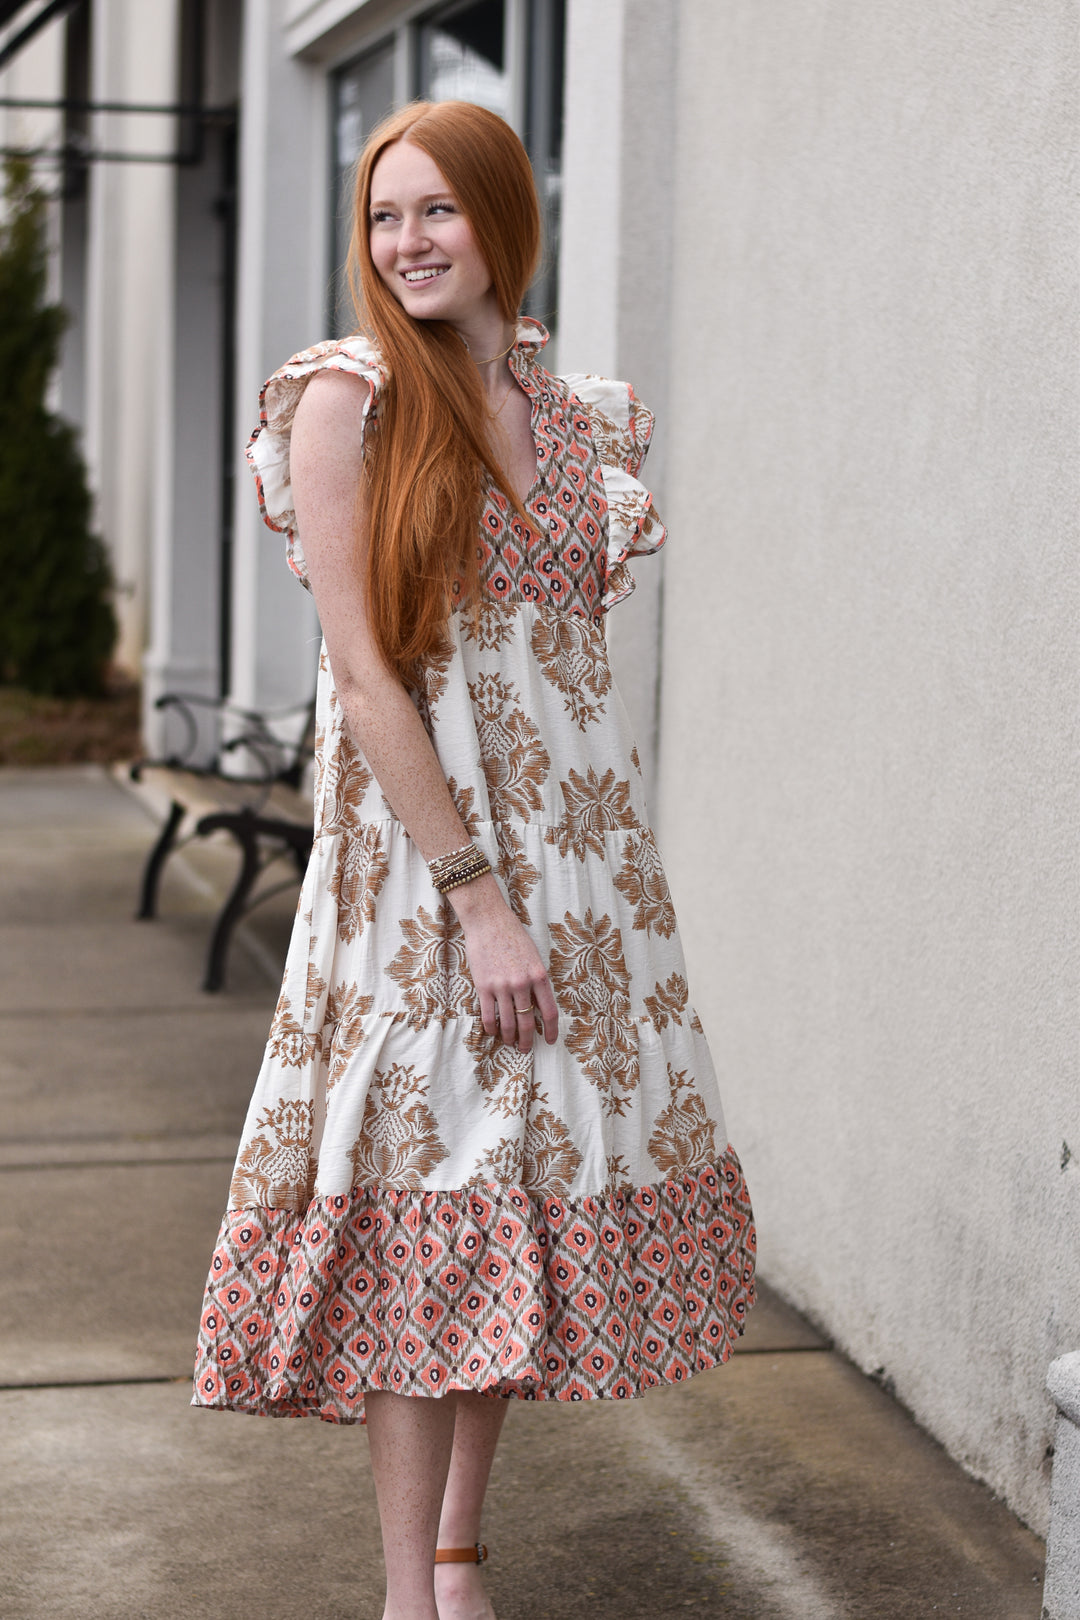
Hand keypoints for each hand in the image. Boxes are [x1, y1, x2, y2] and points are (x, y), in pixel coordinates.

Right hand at [451, 875, 558, 1053]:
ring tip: (510, 1043)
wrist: (488, 922)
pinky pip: (488, 1015)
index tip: (549, 1040)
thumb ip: (537, 981)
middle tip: (525, 1049)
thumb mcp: (534, 957)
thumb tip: (538, 1004)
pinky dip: (491, 1028)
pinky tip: (493, 1032)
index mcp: (539, 976)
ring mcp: (502, 986)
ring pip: (508, 1023)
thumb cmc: (513, 936)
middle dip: (527, 1040)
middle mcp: (522, 984)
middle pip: (528, 1022)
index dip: (551, 1030)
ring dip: (509, 1038)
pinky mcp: (483, 986)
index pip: (549, 1012)